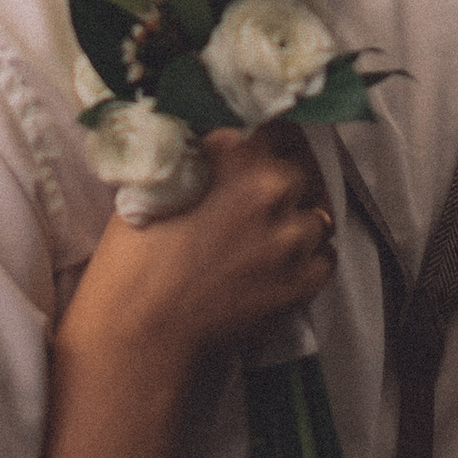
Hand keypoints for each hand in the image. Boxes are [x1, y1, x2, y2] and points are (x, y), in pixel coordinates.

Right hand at [60, 122, 334, 382]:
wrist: (142, 335)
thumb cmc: (132, 260)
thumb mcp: (155, 184)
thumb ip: (197, 155)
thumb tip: (217, 136)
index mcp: (236, 151)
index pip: (274, 123)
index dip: (265, 136)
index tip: (258, 146)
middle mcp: (274, 186)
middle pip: (299, 167)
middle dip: (281, 177)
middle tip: (256, 196)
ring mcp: (294, 236)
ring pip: (317, 212)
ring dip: (295, 219)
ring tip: (264, 236)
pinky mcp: (305, 281)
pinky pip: (325, 256)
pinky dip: (306, 257)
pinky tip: (275, 264)